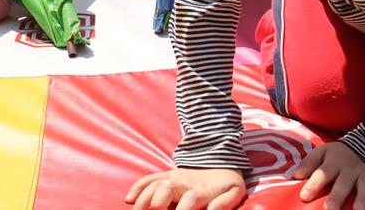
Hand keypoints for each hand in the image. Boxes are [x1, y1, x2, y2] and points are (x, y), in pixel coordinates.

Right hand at [125, 168, 245, 209]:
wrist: (222, 160)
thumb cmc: (227, 183)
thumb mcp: (235, 191)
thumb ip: (225, 203)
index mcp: (201, 189)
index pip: (189, 200)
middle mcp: (183, 182)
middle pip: (165, 190)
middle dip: (157, 204)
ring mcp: (173, 177)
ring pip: (154, 185)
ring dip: (143, 199)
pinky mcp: (166, 176)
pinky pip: (149, 179)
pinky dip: (138, 187)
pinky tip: (129, 200)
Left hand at [294, 141, 364, 209]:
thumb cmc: (338, 153)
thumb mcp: (322, 152)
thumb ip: (309, 163)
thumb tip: (295, 175)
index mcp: (333, 162)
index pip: (321, 174)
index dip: (313, 184)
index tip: (304, 197)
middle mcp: (349, 169)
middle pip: (343, 183)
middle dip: (337, 196)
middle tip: (330, 209)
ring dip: (363, 198)